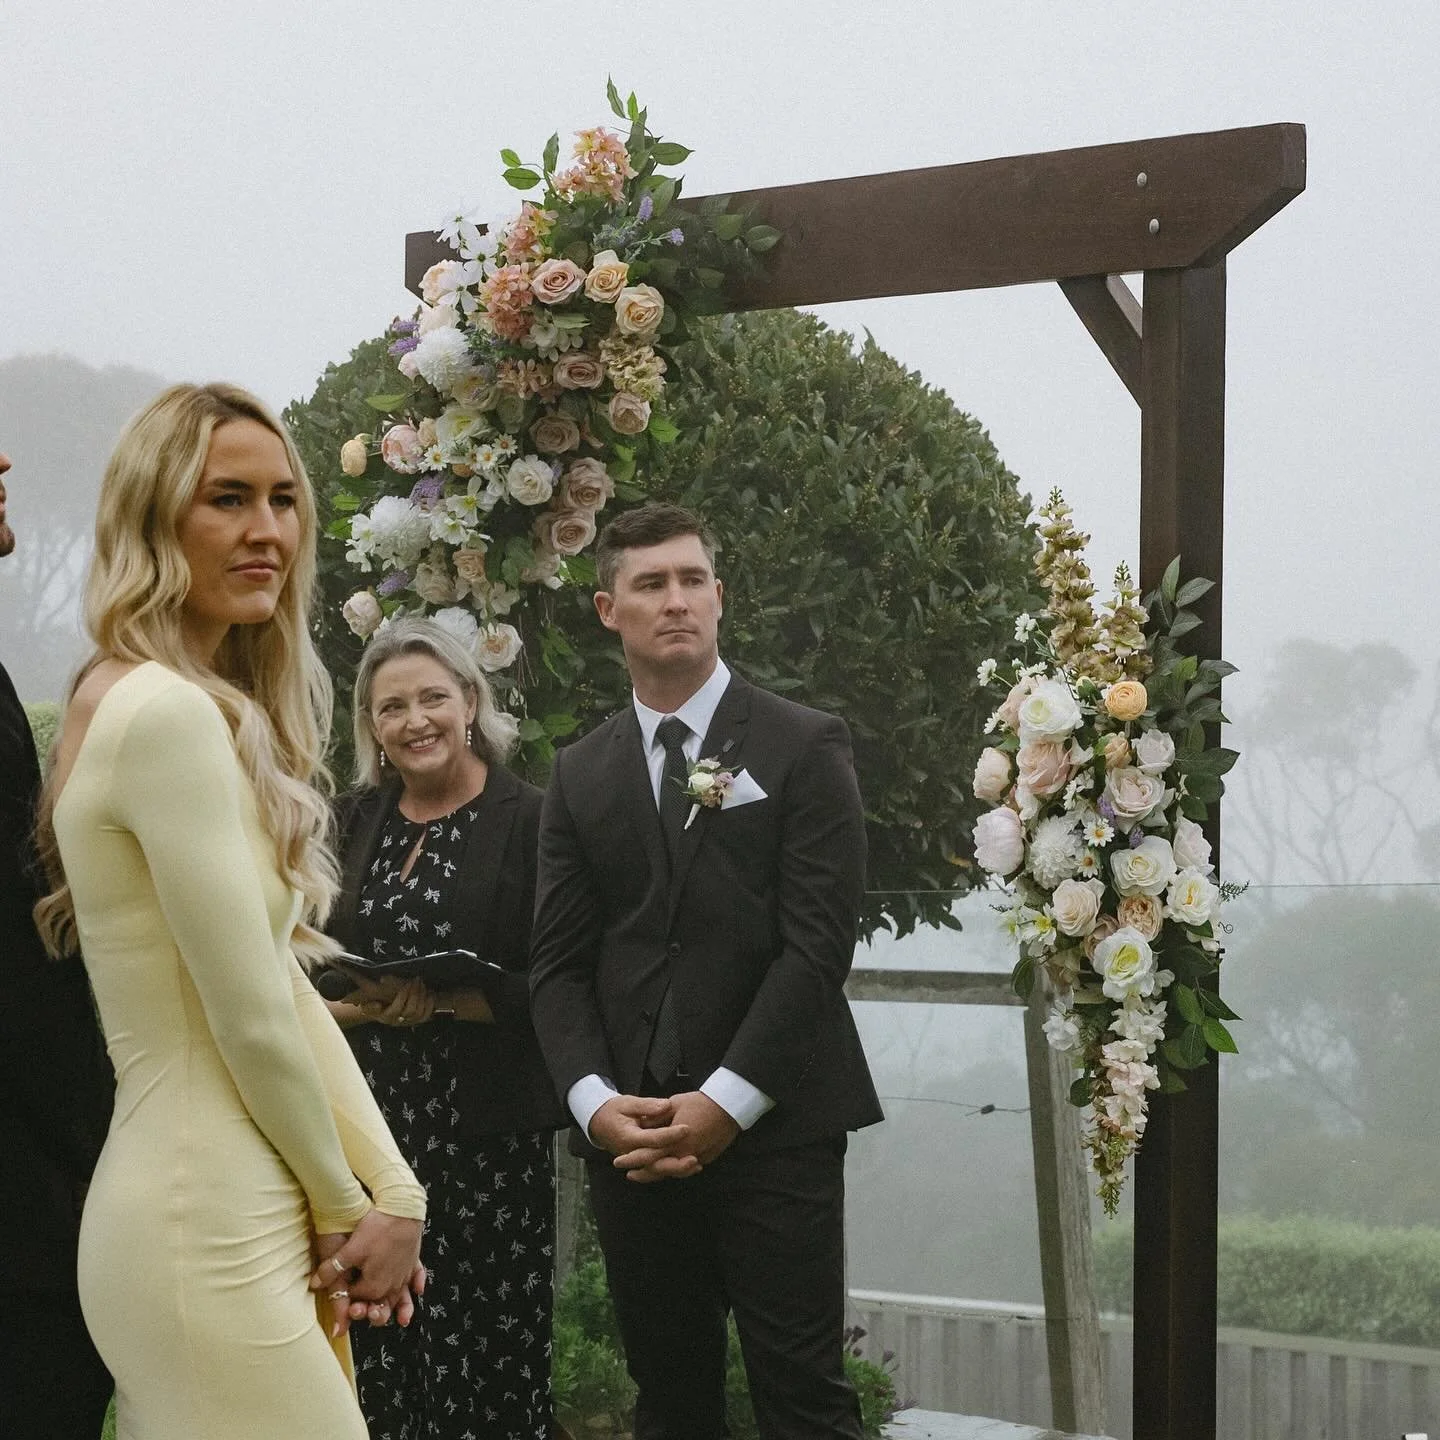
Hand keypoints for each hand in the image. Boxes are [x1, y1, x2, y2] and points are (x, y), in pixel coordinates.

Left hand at [310, 1210, 423, 1334]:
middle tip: (358, 1310)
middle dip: (369, 1311)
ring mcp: (404, 1275)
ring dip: (398, 1308)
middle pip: (379, 1305)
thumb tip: (314, 1284)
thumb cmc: (377, 1230)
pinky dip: (417, 1284)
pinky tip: (418, 1289)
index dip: (346, 1298)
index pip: (356, 1299)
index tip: (340, 1292)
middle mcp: (391, 1286)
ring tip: (398, 1317)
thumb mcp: (351, 1249)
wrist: (403, 1210)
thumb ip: (332, 1269)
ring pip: (400, 1298)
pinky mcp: (414, 1261)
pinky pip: (417, 1277)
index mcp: (374, 1287)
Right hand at [351, 976, 435, 1027]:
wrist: (380, 1008)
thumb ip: (364, 993)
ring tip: (422, 984)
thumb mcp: (366, 996)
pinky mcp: (416, 1021)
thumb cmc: (373, 1000)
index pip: (395, 1010)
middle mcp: (396, 1021)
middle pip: (410, 1011)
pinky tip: (430, 994)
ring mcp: (407, 1022)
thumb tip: (369, 997)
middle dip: (415, 994)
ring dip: (422, 997)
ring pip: (418, 1013)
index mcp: (384, 1015)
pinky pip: (426, 1016)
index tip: (406, 984)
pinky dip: (430, 1005)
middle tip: (416, 979)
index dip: (402, 997)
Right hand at [588, 1094, 697, 1180]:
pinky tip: (692, 1167)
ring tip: (697, 1165)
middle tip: (695, 1158)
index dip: (670, 1134)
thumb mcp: (627, 1102)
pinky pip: (658, 1169)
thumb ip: (647, 1105)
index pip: (652, 1139)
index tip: (687, 1127)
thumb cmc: (613, 1110)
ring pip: (658, 1170)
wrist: (598, 1123)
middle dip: (676, 1163)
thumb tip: (667, 1105)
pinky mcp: (642, 1162)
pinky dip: (674, 1169)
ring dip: (677, 1170)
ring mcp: (636, 1161)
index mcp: (628, 1137)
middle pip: (656, 1163)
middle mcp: (632, 1153)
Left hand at [614, 1090, 738, 1181]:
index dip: (632, 1159)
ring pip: (672, 1172)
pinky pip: (685, 1169)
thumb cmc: (700, 1102)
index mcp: (674, 1141)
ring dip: (657, 1174)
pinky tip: (667, 1168)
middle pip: (659, 1169)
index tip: (618, 1162)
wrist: (730, 1106)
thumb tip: (642, 1125)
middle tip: (629, 1175)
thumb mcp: (674, 1104)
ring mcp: (697, 1158)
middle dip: (643, 1174)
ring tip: (644, 1175)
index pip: (648, 1155)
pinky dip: (674, 1170)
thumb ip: (657, 1118)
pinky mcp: (706, 1158)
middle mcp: (684, 1154)